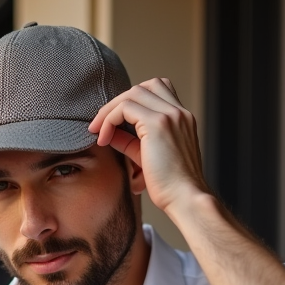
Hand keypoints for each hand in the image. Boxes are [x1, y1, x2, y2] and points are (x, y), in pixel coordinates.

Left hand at [88, 78, 209, 212]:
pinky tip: (103, 138)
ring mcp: (171, 115)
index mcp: (182, 118)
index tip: (115, 123)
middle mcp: (179, 112)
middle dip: (118, 102)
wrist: (185, 198)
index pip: (158, 91)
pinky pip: (125, 108)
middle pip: (145, 86)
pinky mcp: (158, 123)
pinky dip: (109, 120)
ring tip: (98, 131)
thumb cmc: (169, 186)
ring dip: (110, 109)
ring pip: (133, 93)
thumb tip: (109, 133)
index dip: (132, 101)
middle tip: (99, 125)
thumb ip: (130, 141)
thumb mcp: (146, 157)